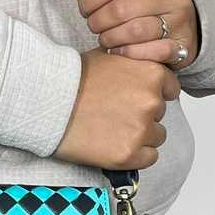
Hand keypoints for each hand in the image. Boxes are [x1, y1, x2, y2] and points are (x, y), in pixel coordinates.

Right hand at [53, 47, 180, 169]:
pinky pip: (148, 158)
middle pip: (160, 114)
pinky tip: (113, 145)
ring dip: (138, 135)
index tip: (136, 100)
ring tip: (110, 130)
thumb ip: (133, 64)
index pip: (170, 89)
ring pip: (155, 137)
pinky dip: (134, 155)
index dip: (152, 94)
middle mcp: (151, 101)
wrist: (44, 102)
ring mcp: (141, 129)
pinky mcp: (128, 154)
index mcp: (151, 73)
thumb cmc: (70, 79)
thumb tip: (142, 72)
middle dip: (141, 115)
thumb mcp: (108, 56)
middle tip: (113, 114)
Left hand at [65, 0, 199, 68]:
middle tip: (94, 27)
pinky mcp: (181, 45)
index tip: (85, 8)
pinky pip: (150, 51)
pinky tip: (119, 51)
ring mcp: (178, 21)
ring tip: (105, 39)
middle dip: (98, 21)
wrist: (188, 27)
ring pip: (134, 31)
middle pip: (120, 9)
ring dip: (111, 38)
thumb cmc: (149, 9)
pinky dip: (128, 53)